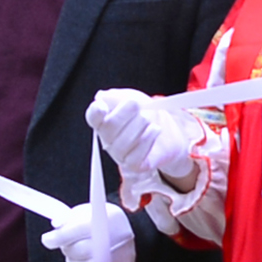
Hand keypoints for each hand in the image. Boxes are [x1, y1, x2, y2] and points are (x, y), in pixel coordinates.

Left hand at [43, 201, 136, 261]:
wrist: (127, 235)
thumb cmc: (100, 223)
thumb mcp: (86, 212)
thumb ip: (69, 217)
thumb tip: (56, 224)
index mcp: (109, 218)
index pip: (81, 228)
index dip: (61, 236)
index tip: (47, 239)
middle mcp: (119, 239)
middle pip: (84, 249)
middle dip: (68, 249)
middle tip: (65, 245)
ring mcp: (121, 259)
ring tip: (73, 255)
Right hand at [86, 85, 207, 187]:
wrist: (169, 132)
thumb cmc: (146, 114)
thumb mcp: (132, 97)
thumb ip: (115, 96)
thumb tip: (102, 98)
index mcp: (104, 121)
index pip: (93, 118)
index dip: (95, 113)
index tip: (102, 107)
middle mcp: (109, 139)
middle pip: (109, 128)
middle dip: (124, 113)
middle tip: (136, 105)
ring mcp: (120, 154)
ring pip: (122, 143)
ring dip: (138, 126)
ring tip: (149, 119)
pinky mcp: (134, 165)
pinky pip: (136, 157)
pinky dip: (147, 140)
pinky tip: (154, 130)